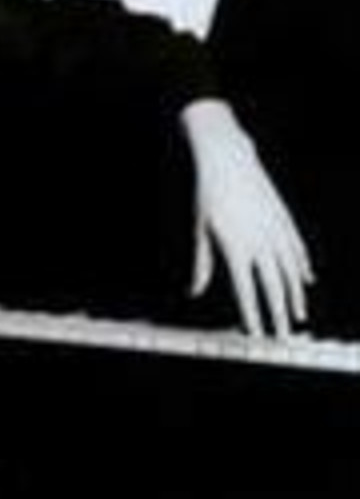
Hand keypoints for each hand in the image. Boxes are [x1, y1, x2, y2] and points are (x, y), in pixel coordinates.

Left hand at [181, 99, 314, 337]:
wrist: (228, 162)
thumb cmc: (207, 197)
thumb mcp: (200, 230)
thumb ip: (201, 264)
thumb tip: (194, 291)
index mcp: (235, 249)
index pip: (246, 291)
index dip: (251, 314)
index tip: (255, 334)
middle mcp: (259, 244)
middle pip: (273, 287)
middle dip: (278, 314)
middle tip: (282, 336)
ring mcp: (275, 231)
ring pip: (290, 272)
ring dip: (294, 296)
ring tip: (296, 316)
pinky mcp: (284, 219)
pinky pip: (297, 249)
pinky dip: (302, 267)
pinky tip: (305, 280)